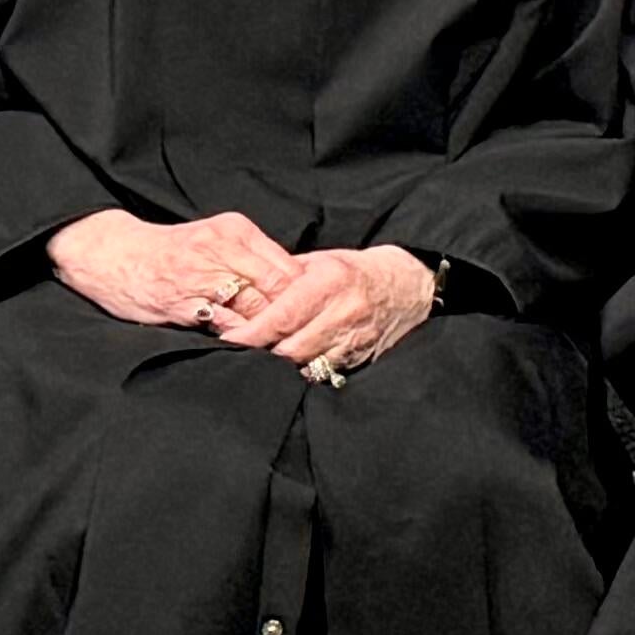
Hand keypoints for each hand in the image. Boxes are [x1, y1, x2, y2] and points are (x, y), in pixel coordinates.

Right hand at [49, 207, 300, 332]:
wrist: (114, 255)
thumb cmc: (171, 251)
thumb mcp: (216, 239)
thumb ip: (252, 258)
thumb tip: (294, 285)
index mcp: (236, 230)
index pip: (287, 267)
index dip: (303, 296)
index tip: (314, 315)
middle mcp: (223, 248)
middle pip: (277, 289)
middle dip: (291, 317)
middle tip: (304, 338)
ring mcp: (202, 275)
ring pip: (254, 309)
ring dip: (269, 332)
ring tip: (284, 348)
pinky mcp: (183, 302)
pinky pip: (224, 326)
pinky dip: (240, 339)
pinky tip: (249, 348)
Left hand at [209, 245, 438, 383]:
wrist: (407, 287)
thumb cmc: (353, 270)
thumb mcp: (319, 262)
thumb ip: (283, 279)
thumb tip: (243, 295)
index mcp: (330, 281)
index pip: (281, 316)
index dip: (251, 333)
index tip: (227, 338)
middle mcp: (344, 312)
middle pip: (289, 348)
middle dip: (259, 353)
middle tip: (235, 351)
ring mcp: (354, 339)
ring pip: (304, 365)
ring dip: (278, 365)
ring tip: (257, 360)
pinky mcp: (360, 358)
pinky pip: (322, 372)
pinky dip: (300, 370)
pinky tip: (286, 365)